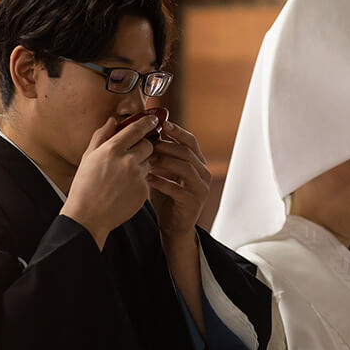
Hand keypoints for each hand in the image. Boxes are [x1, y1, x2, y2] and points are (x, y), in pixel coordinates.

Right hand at [60, 114, 157, 247]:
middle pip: (148, 145)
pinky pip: (146, 181)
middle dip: (143, 148)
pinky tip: (124, 191)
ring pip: (148, 163)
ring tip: (122, 178)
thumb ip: (101, 136)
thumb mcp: (88, 157)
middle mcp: (127, 160)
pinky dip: (139, 183)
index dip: (147, 122)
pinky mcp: (143, 191)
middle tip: (131, 156)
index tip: (152, 120)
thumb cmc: (84, 187)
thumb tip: (112, 121)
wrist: (88, 216)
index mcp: (112, 149)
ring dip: (140, 167)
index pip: (137, 129)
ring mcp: (137, 177)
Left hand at [147, 121, 210, 247]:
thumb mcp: (166, 172)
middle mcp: (203, 173)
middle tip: (147, 144)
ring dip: (164, 162)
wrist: (174, 225)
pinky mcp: (193, 202)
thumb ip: (162, 155)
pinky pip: (176, 188)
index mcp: (198, 163)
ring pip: (185, 167)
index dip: (177, 131)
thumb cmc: (167, 196)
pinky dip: (160, 182)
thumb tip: (146, 134)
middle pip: (187, 152)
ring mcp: (200, 188)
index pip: (191, 141)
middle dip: (166, 146)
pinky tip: (146, 179)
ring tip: (146, 160)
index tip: (161, 124)